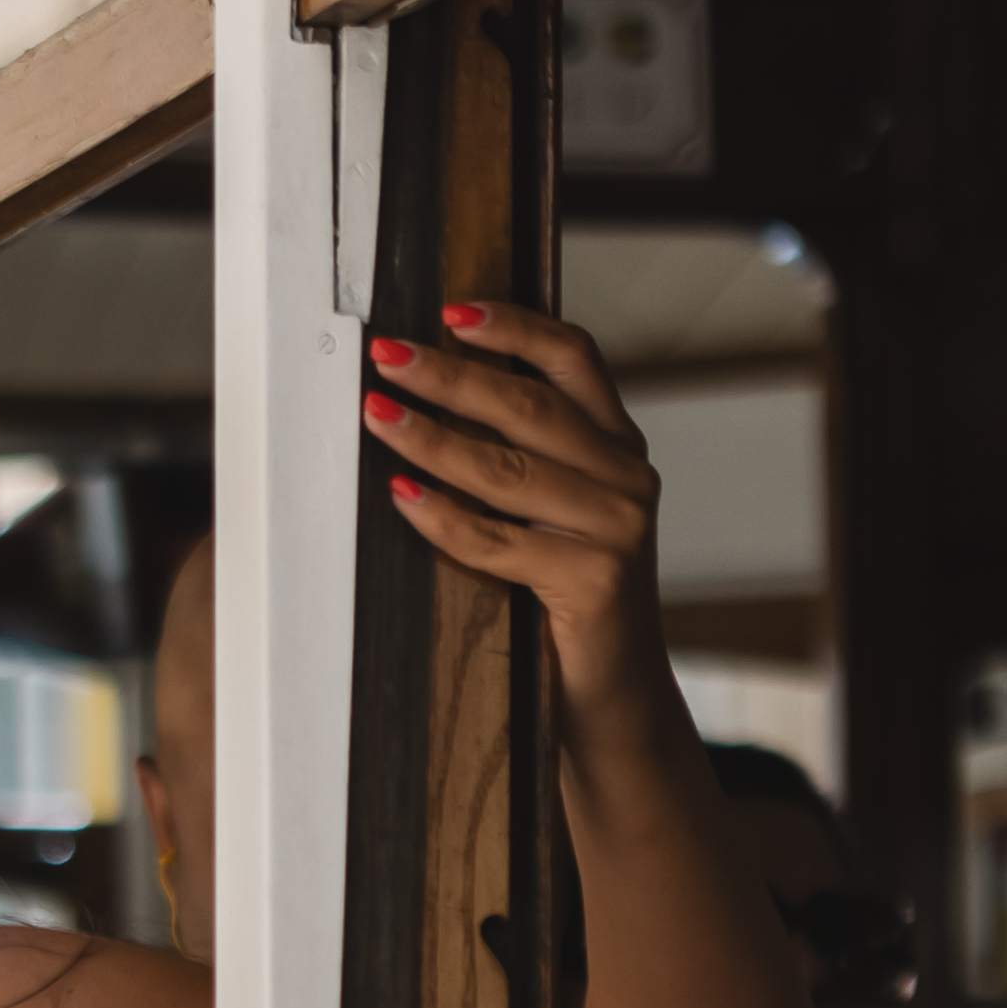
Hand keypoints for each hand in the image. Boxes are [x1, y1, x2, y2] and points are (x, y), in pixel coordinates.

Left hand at [359, 301, 670, 703]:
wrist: (615, 696)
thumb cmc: (570, 599)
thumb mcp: (561, 513)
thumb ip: (528, 457)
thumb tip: (432, 396)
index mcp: (619, 447)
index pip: (573, 358)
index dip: (514, 327)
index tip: (451, 311)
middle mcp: (628, 478)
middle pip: (528, 407)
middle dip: (448, 376)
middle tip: (387, 357)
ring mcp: (618, 529)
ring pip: (506, 468)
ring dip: (430, 437)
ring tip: (378, 415)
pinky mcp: (594, 582)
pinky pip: (497, 540)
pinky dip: (442, 515)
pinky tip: (402, 493)